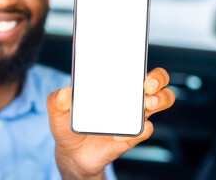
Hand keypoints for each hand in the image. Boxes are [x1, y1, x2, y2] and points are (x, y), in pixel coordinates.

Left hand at [47, 68, 174, 179]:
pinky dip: (141, 130)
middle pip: (157, 83)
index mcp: (112, 86)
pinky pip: (143, 131)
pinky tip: (130, 130)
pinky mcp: (130, 137)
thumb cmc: (68, 125)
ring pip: (160, 102)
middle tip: (146, 84)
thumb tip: (64, 92)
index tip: (137, 61)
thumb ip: (56, 101)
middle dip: (158, 79)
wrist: (72, 154)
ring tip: (146, 104)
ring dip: (159, 100)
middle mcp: (128, 98)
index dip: (141, 60)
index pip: (134, 68)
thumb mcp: (57, 111)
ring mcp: (131, 117)